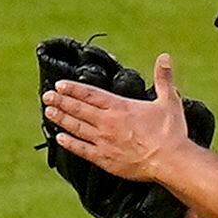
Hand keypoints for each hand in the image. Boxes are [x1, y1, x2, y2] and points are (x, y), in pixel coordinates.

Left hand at [43, 58, 190, 180]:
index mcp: (120, 107)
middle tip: (47, 97)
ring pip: (76, 127)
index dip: (73, 89)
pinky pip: (81, 150)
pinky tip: (60, 139)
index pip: (91, 94)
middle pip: (78, 109)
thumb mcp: (169, 100)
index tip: (60, 85)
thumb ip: (163, 78)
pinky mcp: (104, 158)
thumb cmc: (170, 132)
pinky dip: (69, 144)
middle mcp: (107, 122)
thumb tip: (164, 57)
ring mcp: (103, 141)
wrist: (170, 161)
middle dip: (61, 102)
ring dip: (61, 119)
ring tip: (49, 113)